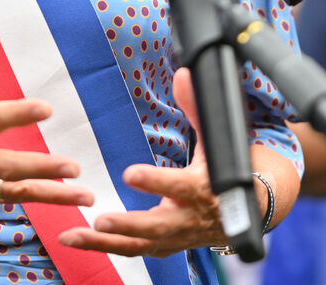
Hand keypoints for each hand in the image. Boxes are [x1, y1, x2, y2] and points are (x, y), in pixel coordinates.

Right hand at [0, 8, 93, 209]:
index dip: (19, 113)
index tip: (45, 109)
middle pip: (11, 166)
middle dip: (44, 168)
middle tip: (73, 166)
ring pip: (14, 191)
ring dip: (50, 194)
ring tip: (83, 196)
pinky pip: (3, 200)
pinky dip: (30, 201)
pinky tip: (57, 202)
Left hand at [57, 68, 224, 256]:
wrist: (252, 210)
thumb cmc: (231, 170)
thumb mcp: (218, 141)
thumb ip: (197, 109)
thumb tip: (184, 74)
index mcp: (203, 190)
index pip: (178, 187)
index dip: (155, 182)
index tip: (129, 173)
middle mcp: (189, 219)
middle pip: (157, 227)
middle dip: (127, 225)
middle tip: (100, 220)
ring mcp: (176, 237)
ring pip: (140, 245)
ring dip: (105, 243)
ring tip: (73, 235)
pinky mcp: (165, 246)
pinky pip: (132, 250)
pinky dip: (104, 248)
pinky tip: (76, 239)